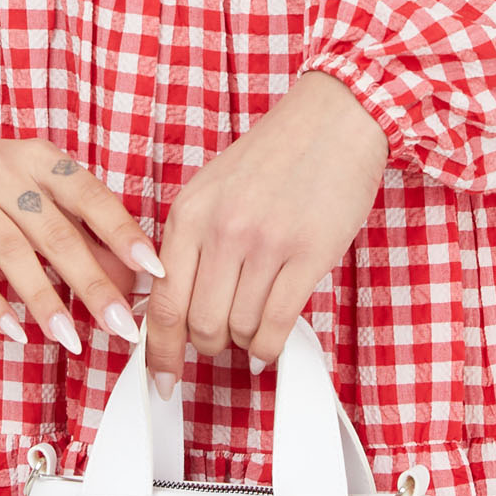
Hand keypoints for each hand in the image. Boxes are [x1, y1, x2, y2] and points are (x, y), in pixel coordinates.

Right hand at [0, 105, 165, 352]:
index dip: (123, 233)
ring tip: (72, 339)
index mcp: (41, 159)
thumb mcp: (36, 182)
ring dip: (45, 301)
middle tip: (121, 324)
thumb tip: (124, 271)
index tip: (152, 268)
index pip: (91, 196)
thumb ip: (76, 222)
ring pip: (15, 255)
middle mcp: (7, 175)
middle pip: (57, 234)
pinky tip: (17, 332)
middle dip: (93, 283)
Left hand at [143, 70, 388, 395]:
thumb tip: (172, 306)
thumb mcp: (214, 187)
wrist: (336, 116)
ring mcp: (266, 242)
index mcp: (190, 211)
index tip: (161, 379)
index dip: (159, 352)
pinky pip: (277, 325)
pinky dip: (271, 345)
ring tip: (256, 320)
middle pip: (200, 325)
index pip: (161, 302)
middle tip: (223, 336)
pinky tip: (272, 339)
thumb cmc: (277, 153)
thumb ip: (190, 241)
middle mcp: (222, 228)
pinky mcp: (309, 254)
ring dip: (245, 339)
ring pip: (239, 329)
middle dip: (209, 344)